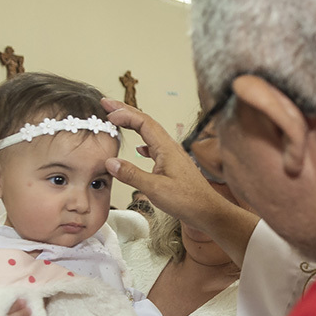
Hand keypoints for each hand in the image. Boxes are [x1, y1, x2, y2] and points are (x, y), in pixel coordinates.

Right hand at [102, 99, 222, 221]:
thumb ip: (132, 174)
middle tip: (108, 104)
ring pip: (150, 133)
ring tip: (119, 121)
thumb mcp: (155, 189)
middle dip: (126, 111)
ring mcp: (173, 156)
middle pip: (146, 122)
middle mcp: (170, 148)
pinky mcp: (173, 166)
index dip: (124, 114)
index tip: (108, 111)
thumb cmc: (188, 200)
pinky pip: (156, 147)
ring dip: (133, 125)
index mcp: (166, 148)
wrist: (208, 211)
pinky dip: (143, 143)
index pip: (143, 122)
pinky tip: (139, 149)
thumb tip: (111, 162)